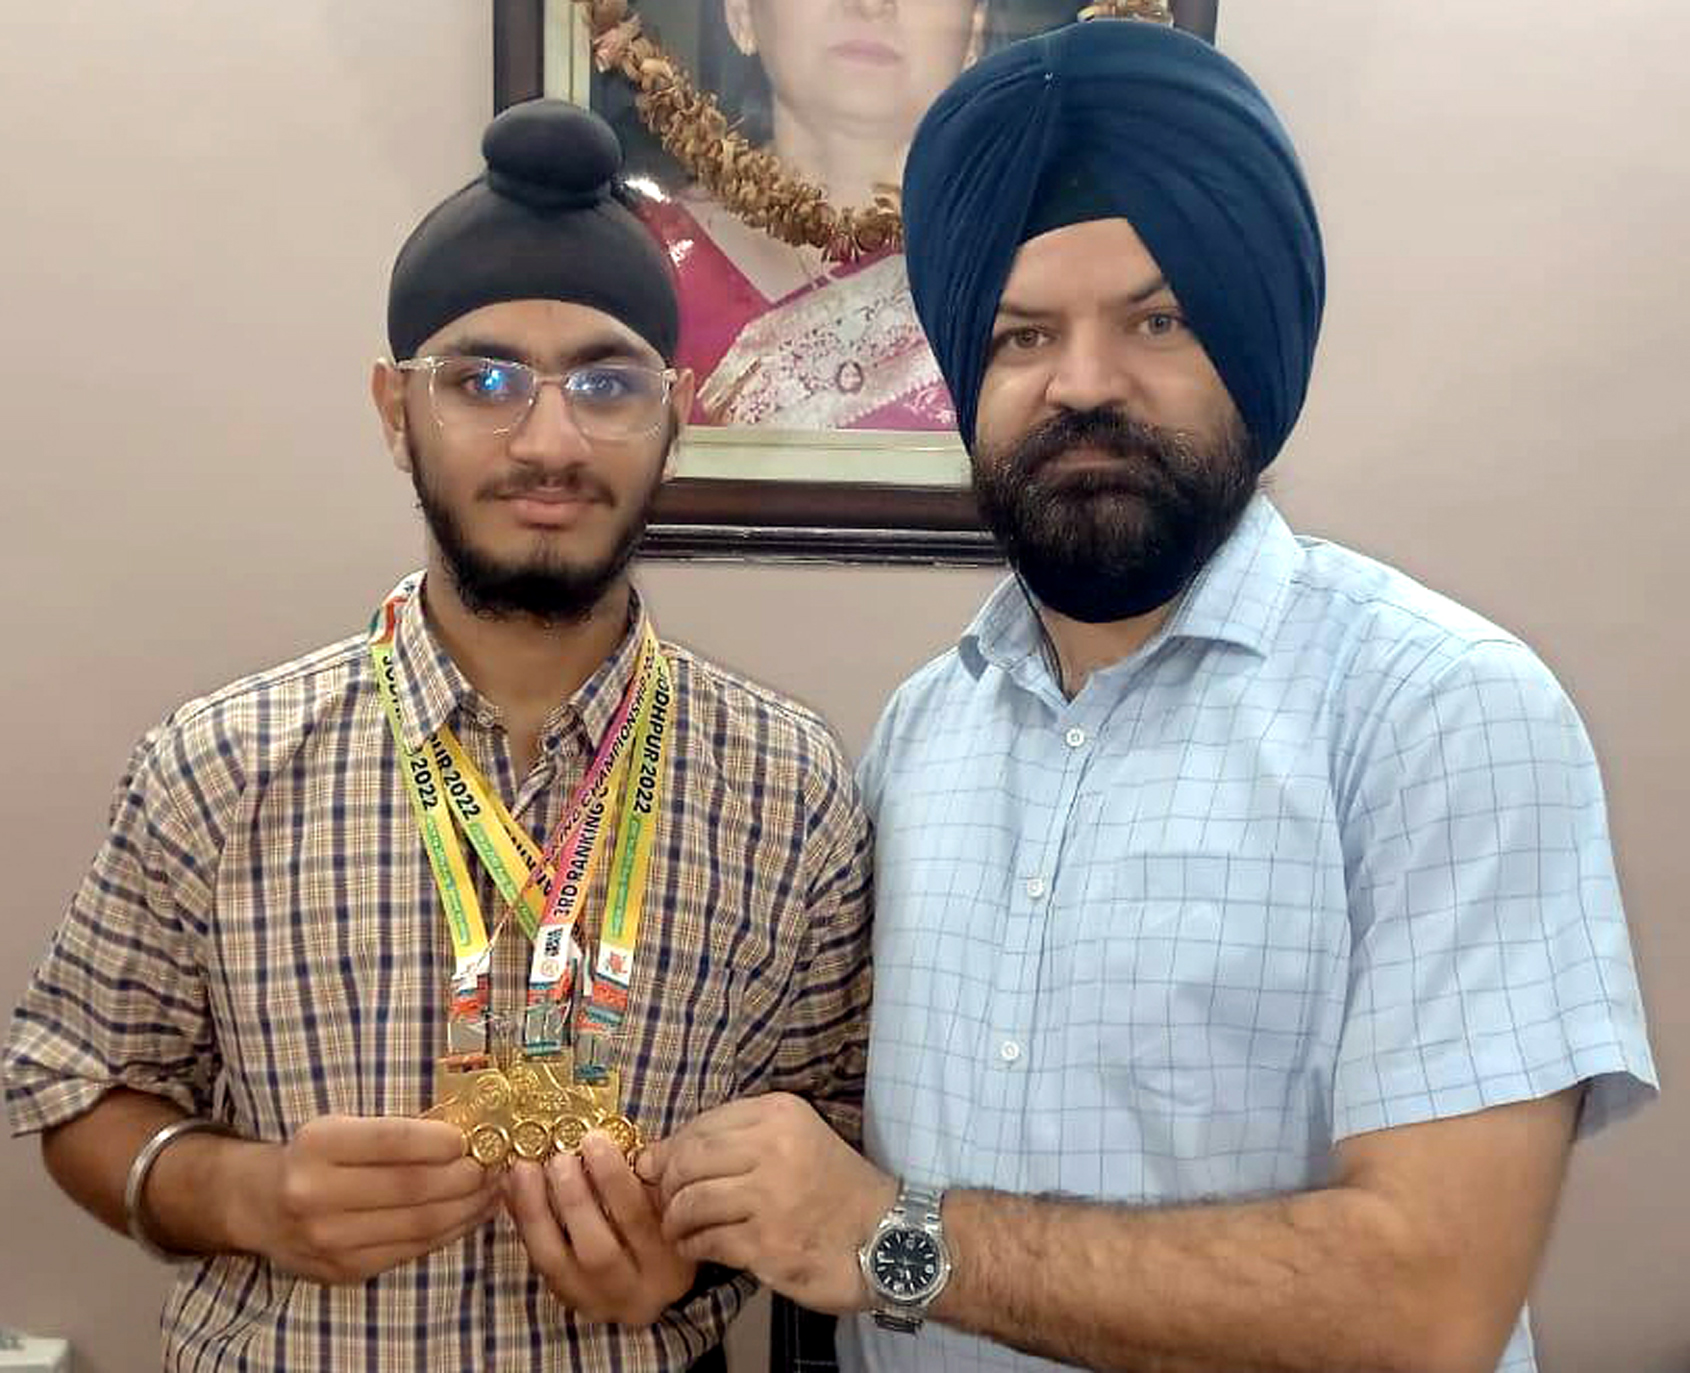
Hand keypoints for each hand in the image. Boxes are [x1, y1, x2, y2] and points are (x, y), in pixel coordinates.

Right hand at [230, 1115, 499, 1283]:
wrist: (259, 1204)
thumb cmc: (314, 1154)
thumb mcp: (340, 1125)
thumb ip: (393, 1131)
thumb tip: (467, 1134)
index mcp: (317, 1145)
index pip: (391, 1141)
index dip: (438, 1141)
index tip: (469, 1137)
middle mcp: (317, 1195)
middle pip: (412, 1187)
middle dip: (466, 1175)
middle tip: (497, 1163)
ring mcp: (330, 1241)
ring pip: (419, 1225)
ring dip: (468, 1207)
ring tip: (494, 1189)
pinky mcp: (346, 1270)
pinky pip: (412, 1250)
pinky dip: (450, 1231)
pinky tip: (470, 1214)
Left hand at [502, 1130, 696, 1325]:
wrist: (653, 1283)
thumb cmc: (664, 1226)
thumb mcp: (669, 1205)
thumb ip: (647, 1179)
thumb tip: (607, 1141)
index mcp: (667, 1265)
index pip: (638, 1221)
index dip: (614, 1179)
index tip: (594, 1140)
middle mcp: (632, 1292)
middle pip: (596, 1251)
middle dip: (572, 1200)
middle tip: (559, 1158)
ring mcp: (594, 1302)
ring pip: (554, 1262)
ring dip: (535, 1211)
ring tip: (524, 1168)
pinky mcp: (566, 1298)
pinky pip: (537, 1261)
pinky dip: (522, 1222)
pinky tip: (512, 1189)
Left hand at [637, 1093, 895, 1314]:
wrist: (886, 1237)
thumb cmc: (834, 1187)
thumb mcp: (794, 1140)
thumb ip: (734, 1140)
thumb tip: (656, 1155)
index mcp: (779, 1113)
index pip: (701, 1125)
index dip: (673, 1149)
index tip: (663, 1170)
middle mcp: (773, 1147)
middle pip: (688, 1160)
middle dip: (668, 1185)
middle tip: (667, 1202)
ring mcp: (769, 1197)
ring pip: (690, 1201)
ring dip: (675, 1220)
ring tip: (680, 1229)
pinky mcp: (766, 1243)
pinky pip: (705, 1240)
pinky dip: (692, 1246)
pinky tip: (698, 1248)